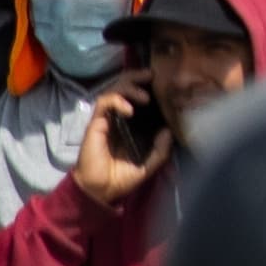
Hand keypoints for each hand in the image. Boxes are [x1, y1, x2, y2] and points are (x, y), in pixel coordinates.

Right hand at [72, 80, 170, 208]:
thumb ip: (161, 149)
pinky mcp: (95, 123)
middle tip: (152, 76)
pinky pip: (104, 103)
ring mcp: (106, 119)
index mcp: (131, 125)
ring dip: (129, 87)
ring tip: (145, 96)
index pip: (137, 97)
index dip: (147, 86)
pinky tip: (129, 109)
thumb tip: (169, 130)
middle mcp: (118, 118)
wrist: (101, 190)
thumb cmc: (122, 177)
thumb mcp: (149, 164)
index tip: (162, 82)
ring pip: (113, 90)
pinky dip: (117, 100)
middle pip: (124, 87)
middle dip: (136, 77)